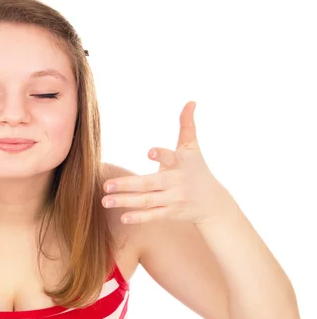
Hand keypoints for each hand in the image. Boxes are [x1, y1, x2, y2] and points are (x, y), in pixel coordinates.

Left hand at [102, 101, 231, 224]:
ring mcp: (173, 199)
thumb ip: (187, 125)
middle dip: (126, 184)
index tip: (149, 152)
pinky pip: (152, 216)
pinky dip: (138, 217)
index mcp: (179, 163)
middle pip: (148, 183)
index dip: (161, 155)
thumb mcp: (193, 148)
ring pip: (146, 201)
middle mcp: (175, 182)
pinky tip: (122, 216)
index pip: (170, 157)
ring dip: (125, 201)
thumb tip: (191, 101)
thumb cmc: (197, 170)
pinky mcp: (171, 213)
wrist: (213, 203)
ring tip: (104, 201)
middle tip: (106, 185)